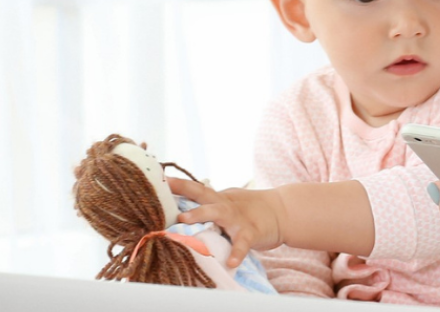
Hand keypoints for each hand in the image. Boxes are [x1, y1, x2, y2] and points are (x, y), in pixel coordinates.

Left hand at [168, 177, 284, 267]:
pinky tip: (231, 262)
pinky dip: (237, 252)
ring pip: (218, 212)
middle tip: (162, 194)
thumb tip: (180, 211)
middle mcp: (225, 204)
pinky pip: (242, 243)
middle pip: (202, 194)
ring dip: (200, 214)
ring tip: (184, 219)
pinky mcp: (252, 232)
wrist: (282, 212)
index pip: (194, 188)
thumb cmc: (249, 211)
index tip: (157, 177)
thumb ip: (208, 206)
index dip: (177, 184)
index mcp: (218, 198)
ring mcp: (238, 218)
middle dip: (183, 190)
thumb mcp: (227, 204)